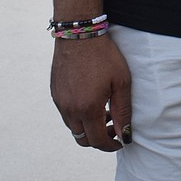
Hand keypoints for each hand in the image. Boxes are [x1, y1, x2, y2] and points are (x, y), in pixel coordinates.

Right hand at [51, 34, 132, 150]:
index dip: (110, 145)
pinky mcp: (55, 93)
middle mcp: (69, 109)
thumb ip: (123, 112)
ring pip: (73, 127)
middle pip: (82, 139)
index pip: (97, 141)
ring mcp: (60, 102)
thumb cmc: (104, 56)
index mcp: (87, 109)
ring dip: (89, 127)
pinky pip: (66, 114)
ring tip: (105, 112)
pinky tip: (92, 100)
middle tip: (114, 127)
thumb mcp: (121, 83)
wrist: (79, 35)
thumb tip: (126, 135)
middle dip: (99, 139)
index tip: (121, 140)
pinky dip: (79, 115)